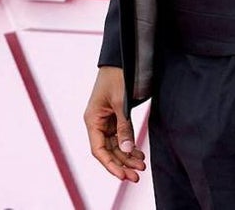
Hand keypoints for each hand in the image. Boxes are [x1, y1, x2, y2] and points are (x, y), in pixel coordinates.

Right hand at [84, 66, 146, 181]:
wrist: (122, 57)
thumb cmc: (117, 76)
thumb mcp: (121, 102)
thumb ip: (123, 127)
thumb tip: (126, 150)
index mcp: (93, 119)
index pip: (99, 149)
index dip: (110, 164)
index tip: (123, 175)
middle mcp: (97, 122)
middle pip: (108, 150)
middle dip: (122, 163)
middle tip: (138, 174)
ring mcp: (106, 120)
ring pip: (116, 145)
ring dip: (127, 156)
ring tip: (141, 165)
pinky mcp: (115, 117)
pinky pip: (121, 136)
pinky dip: (129, 145)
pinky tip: (139, 154)